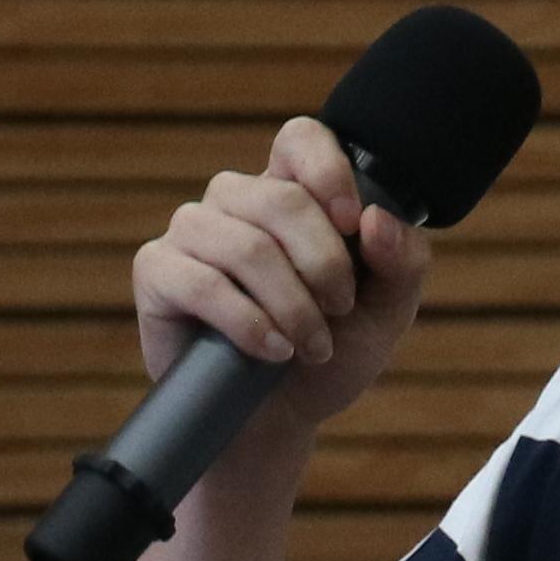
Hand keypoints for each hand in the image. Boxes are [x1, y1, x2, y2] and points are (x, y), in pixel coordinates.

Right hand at [131, 117, 435, 452]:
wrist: (278, 421)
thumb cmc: (329, 356)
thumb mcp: (387, 312)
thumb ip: (402, 261)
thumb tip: (375, 220)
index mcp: (289, 192)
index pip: (300, 138)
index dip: (328, 171)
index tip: (353, 223)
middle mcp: (236, 201)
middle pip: (281, 199)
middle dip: (324, 263)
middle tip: (340, 311)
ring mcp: (192, 232)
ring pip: (246, 246)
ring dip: (291, 304)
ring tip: (311, 347)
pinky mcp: (157, 271)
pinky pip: (201, 282)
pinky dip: (248, 322)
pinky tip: (272, 351)